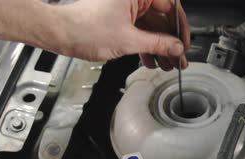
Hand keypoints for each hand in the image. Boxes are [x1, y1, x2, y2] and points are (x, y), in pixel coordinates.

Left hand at [47, 0, 189, 69]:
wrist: (60, 34)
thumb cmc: (84, 29)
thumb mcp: (128, 40)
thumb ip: (157, 44)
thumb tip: (176, 47)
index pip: (170, 6)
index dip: (180, 28)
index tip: (184, 44)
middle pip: (161, 19)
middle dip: (170, 42)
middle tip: (178, 60)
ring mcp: (125, 7)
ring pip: (151, 27)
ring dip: (159, 47)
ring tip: (166, 64)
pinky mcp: (119, 18)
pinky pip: (139, 31)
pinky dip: (146, 46)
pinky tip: (151, 60)